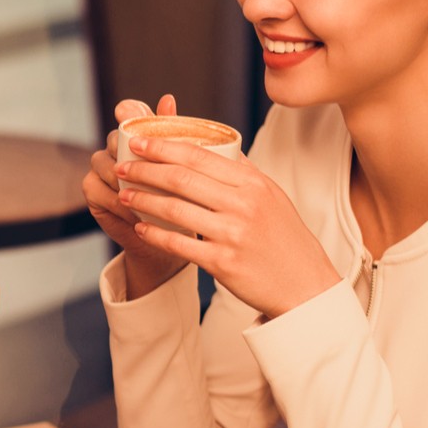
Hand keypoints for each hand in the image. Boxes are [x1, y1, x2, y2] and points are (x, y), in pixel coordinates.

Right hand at [80, 93, 189, 297]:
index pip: (128, 111)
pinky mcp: (91, 189)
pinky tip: (135, 213)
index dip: (127, 110)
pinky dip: (119, 202)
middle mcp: (116, 145)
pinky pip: (100, 189)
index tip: (126, 112)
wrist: (165, 236)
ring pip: (105, 164)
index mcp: (140, 134)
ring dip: (126, 182)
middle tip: (150, 169)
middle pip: (115, 138)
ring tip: (148, 198)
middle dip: (129, 152)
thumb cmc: (180, 198)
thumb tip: (167, 98)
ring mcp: (101, 166)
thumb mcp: (186, 169)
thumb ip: (177, 136)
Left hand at [113, 135, 339, 319]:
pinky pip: (178, 243)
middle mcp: (243, 204)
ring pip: (175, 209)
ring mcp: (232, 234)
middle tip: (122, 166)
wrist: (304, 285)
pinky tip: (140, 228)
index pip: (198, 155)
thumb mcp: (272, 196)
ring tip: (124, 195)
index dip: (163, 146)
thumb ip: (244, 172)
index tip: (138, 142)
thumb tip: (221, 146)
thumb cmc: (286, 239)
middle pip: (181, 178)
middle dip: (145, 170)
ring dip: (144, 200)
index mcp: (252, 183)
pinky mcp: (222, 262)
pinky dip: (155, 234)